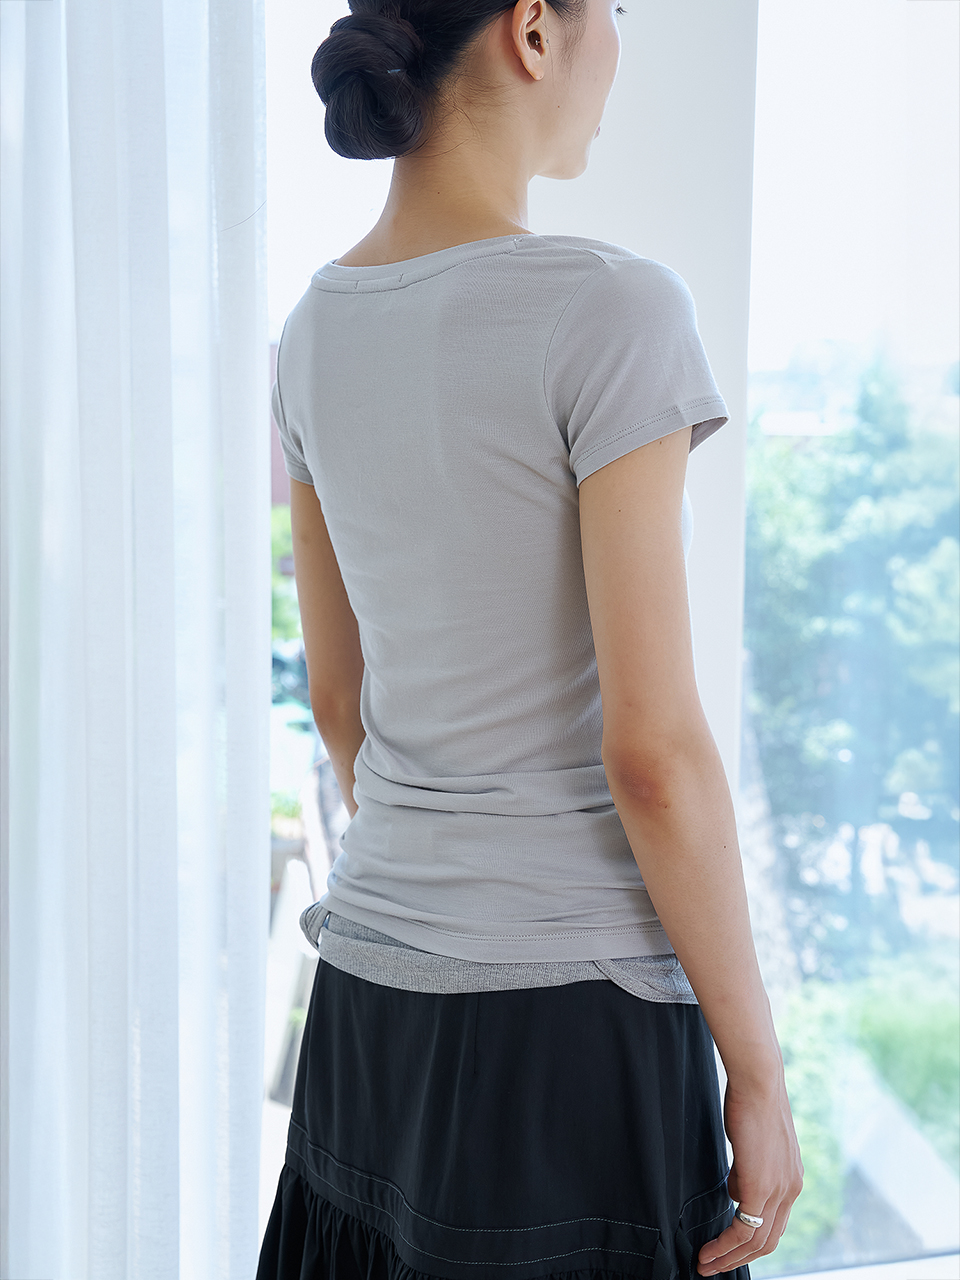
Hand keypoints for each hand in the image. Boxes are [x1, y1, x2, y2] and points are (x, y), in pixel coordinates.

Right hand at [696, 1074, 803, 1275]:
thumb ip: (747, 1170)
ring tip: (706, 1264)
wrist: (758, 1082)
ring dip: (729, 1257)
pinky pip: (744, 1230)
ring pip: (757, 1241)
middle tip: (714, 1266)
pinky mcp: (762, 1187)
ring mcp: (780, 1190)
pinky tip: (709, 1250)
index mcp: (792, 1178)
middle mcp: (791, 1189)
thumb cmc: (750, 1103)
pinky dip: (725, 1246)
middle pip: (768, 1241)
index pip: (775, 1223)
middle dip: (739, 1259)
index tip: (728, 1249)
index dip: (751, 1242)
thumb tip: (736, 1193)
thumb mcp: (753, 1143)